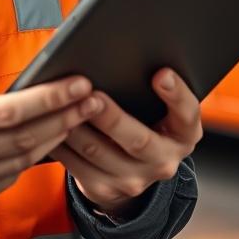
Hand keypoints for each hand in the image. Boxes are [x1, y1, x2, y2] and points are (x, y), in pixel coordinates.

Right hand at [0, 46, 102, 221]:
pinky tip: (50, 137)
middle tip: (91, 97)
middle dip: (65, 114)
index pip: (8, 111)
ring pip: (25, 158)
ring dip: (57, 135)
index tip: (75, 83)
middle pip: (26, 136)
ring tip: (79, 114)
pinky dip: (35, 156)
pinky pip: (12, 176)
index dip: (48, 96)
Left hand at [49, 68, 202, 220]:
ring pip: (99, 153)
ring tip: (62, 106)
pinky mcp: (106, 189)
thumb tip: (120, 48)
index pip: (187, 114)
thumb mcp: (157, 106)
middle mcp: (164, 161)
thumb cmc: (144, 119)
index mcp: (184, 134)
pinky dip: (62, 144)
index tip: (161, 73)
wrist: (131, 168)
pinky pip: (77, 166)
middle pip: (138, 140)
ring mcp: (135, 180)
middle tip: (93, 96)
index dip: (176, 94)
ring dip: (78, 127)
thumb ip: (148, 85)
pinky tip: (50, 125)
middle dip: (113, 117)